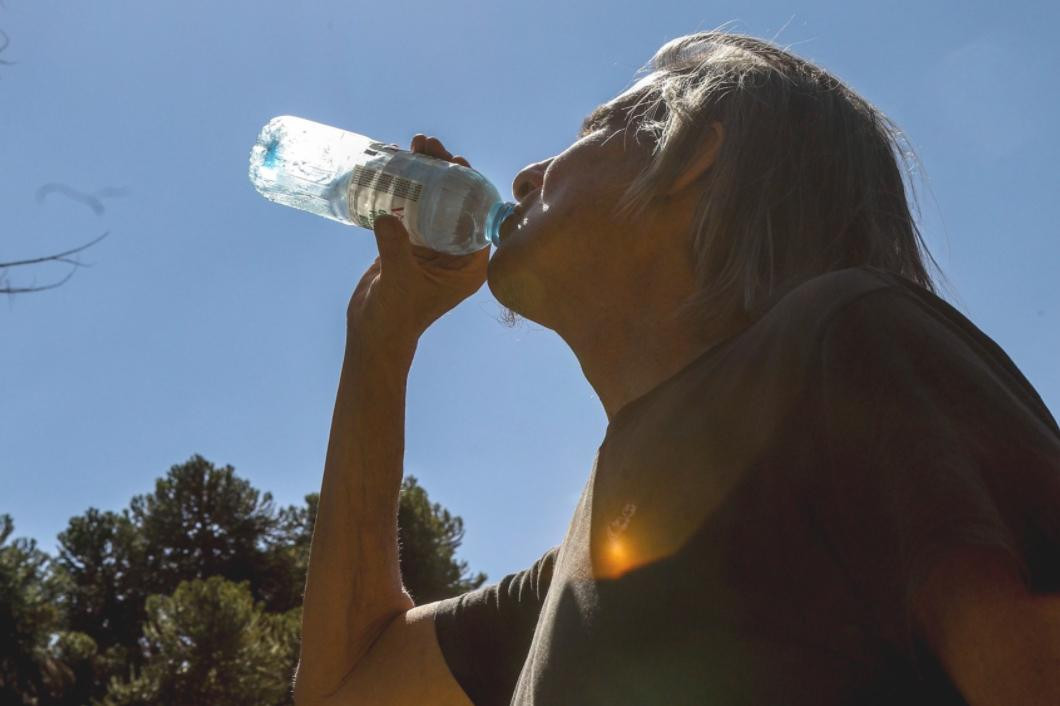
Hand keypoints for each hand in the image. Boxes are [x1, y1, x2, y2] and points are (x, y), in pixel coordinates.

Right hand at [346, 136, 488, 347]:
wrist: (373, 334)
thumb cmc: (394, 316)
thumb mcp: (399, 280)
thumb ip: (395, 248)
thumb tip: (386, 216)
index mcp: (470, 265)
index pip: (478, 215)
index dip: (470, 184)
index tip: (456, 161)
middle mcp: (456, 253)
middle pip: (457, 201)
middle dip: (445, 170)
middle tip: (428, 145)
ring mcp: (434, 247)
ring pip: (434, 200)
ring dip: (426, 172)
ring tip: (413, 145)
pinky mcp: (411, 244)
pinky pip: (413, 207)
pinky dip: (406, 187)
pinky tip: (395, 162)